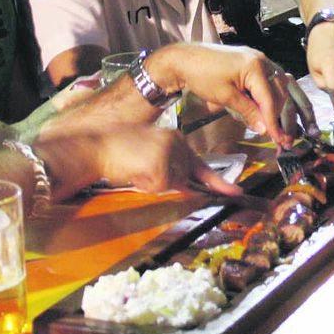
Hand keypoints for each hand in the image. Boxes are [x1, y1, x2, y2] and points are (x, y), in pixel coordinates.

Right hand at [33, 112, 241, 197]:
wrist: (96, 145)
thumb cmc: (117, 151)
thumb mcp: (148, 154)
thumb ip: (169, 168)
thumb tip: (186, 188)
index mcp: (175, 140)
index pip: (201, 166)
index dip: (219, 183)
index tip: (237, 193)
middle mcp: (177, 145)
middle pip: (184, 180)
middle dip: (165, 184)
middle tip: (142, 172)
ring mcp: (171, 156)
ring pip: (170, 186)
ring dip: (152, 185)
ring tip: (134, 169)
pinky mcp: (161, 167)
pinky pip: (158, 189)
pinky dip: (145, 186)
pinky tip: (133, 172)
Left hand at [147, 42, 303, 148]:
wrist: (185, 59)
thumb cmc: (202, 76)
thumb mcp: (225, 97)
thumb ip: (248, 112)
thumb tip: (265, 129)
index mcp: (256, 67)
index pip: (271, 100)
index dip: (276, 122)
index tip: (280, 141)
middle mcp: (263, 61)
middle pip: (282, 93)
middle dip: (285, 118)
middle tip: (287, 140)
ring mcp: (261, 60)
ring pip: (283, 87)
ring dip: (287, 108)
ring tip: (290, 129)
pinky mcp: (256, 63)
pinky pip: (274, 81)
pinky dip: (278, 97)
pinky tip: (283, 109)